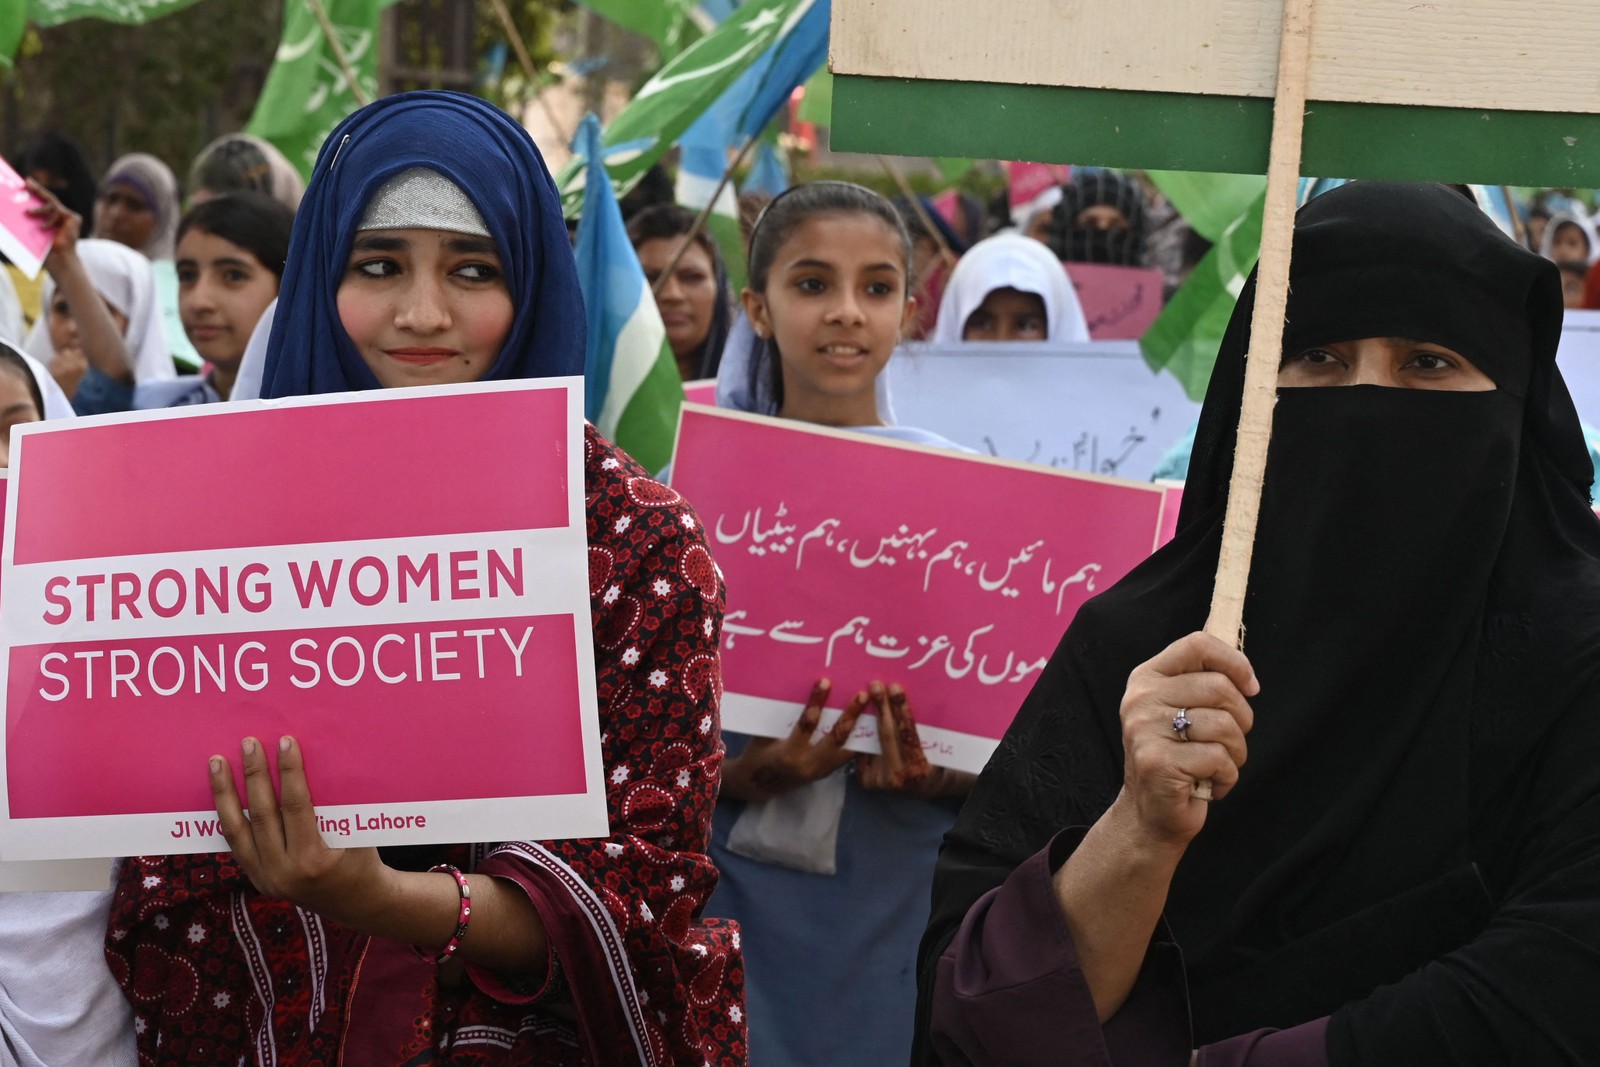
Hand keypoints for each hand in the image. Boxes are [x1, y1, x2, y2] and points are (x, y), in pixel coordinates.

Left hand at [25, 178, 81, 271]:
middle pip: (49, 198)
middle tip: (28, 183)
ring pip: (52, 204)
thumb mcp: (32, 232)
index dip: (36, 191)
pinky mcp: (74, 218)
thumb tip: (9, 214)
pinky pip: (58, 211)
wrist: (58, 260)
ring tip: (28, 212)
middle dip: (38, 190)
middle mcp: (62, 216)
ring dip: (39, 209)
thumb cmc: (45, 251)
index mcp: (52, 219)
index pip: (43, 202)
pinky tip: (44, 227)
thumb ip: (27, 221)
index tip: (26, 182)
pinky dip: (50, 219)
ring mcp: (68, 217)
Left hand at [211, 736, 390, 925]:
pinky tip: (220, 793)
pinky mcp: (257, 880)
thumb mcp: (358, 834)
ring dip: (225, 793)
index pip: (296, 806)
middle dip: (254, 774)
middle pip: (262, 814)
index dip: (290, 772)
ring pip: (237, 830)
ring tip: (217, 762)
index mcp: (313, 860)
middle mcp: (283, 872)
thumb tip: (323, 762)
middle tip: (249, 743)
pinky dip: (227, 815)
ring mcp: (265, 879)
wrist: (357, 903)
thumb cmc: (364, 861)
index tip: (286, 742)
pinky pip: (236, 843)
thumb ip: (336, 807)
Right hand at [720, 679, 864, 802]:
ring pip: (847, 748)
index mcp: (789, 754)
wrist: (757, 785)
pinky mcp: (826, 774)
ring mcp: (820, 772)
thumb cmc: (757, 754)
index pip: (807, 724)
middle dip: (851, 715)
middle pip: (836, 737)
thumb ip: (780, 718)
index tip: (825, 682)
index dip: (816, 701)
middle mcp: (809, 765)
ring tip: (872, 708)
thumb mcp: (763, 735)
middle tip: (863, 694)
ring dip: (860, 728)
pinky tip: (867, 726)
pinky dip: (856, 742)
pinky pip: (846, 757)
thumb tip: (795, 688)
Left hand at [854, 682, 975, 797]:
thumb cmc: (931, 761)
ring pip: (871, 742)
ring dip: (866, 716)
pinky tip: (855, 711)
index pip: (908, 734)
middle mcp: (897, 778)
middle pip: (887, 736)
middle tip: (876, 685)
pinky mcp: (865, 779)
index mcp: (918, 769)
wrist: (922, 787)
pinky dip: (859, 731)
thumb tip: (902, 696)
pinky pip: (861, 751)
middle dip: (881, 708)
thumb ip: (920, 730)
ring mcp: (878, 781)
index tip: (896, 689)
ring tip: (864, 694)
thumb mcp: (932, 748)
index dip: (901, 710)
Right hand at [1115, 631, 1257, 848]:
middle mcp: (1140, 698)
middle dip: (1241, 719)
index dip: (1234, 662)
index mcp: (1147, 677)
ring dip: (1235, 753)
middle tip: (1229, 742)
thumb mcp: (1182, 710)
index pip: (1196, 644)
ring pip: (1224, 724)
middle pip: (1219, 687)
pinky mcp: (1157, 762)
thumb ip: (1202, 684)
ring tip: (1217, 765)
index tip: (1250, 688)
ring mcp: (1145, 730)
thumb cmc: (1178, 759)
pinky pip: (1218, 758)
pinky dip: (1226, 777)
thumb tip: (1247, 676)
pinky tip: (1209, 784)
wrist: (1151, 814)